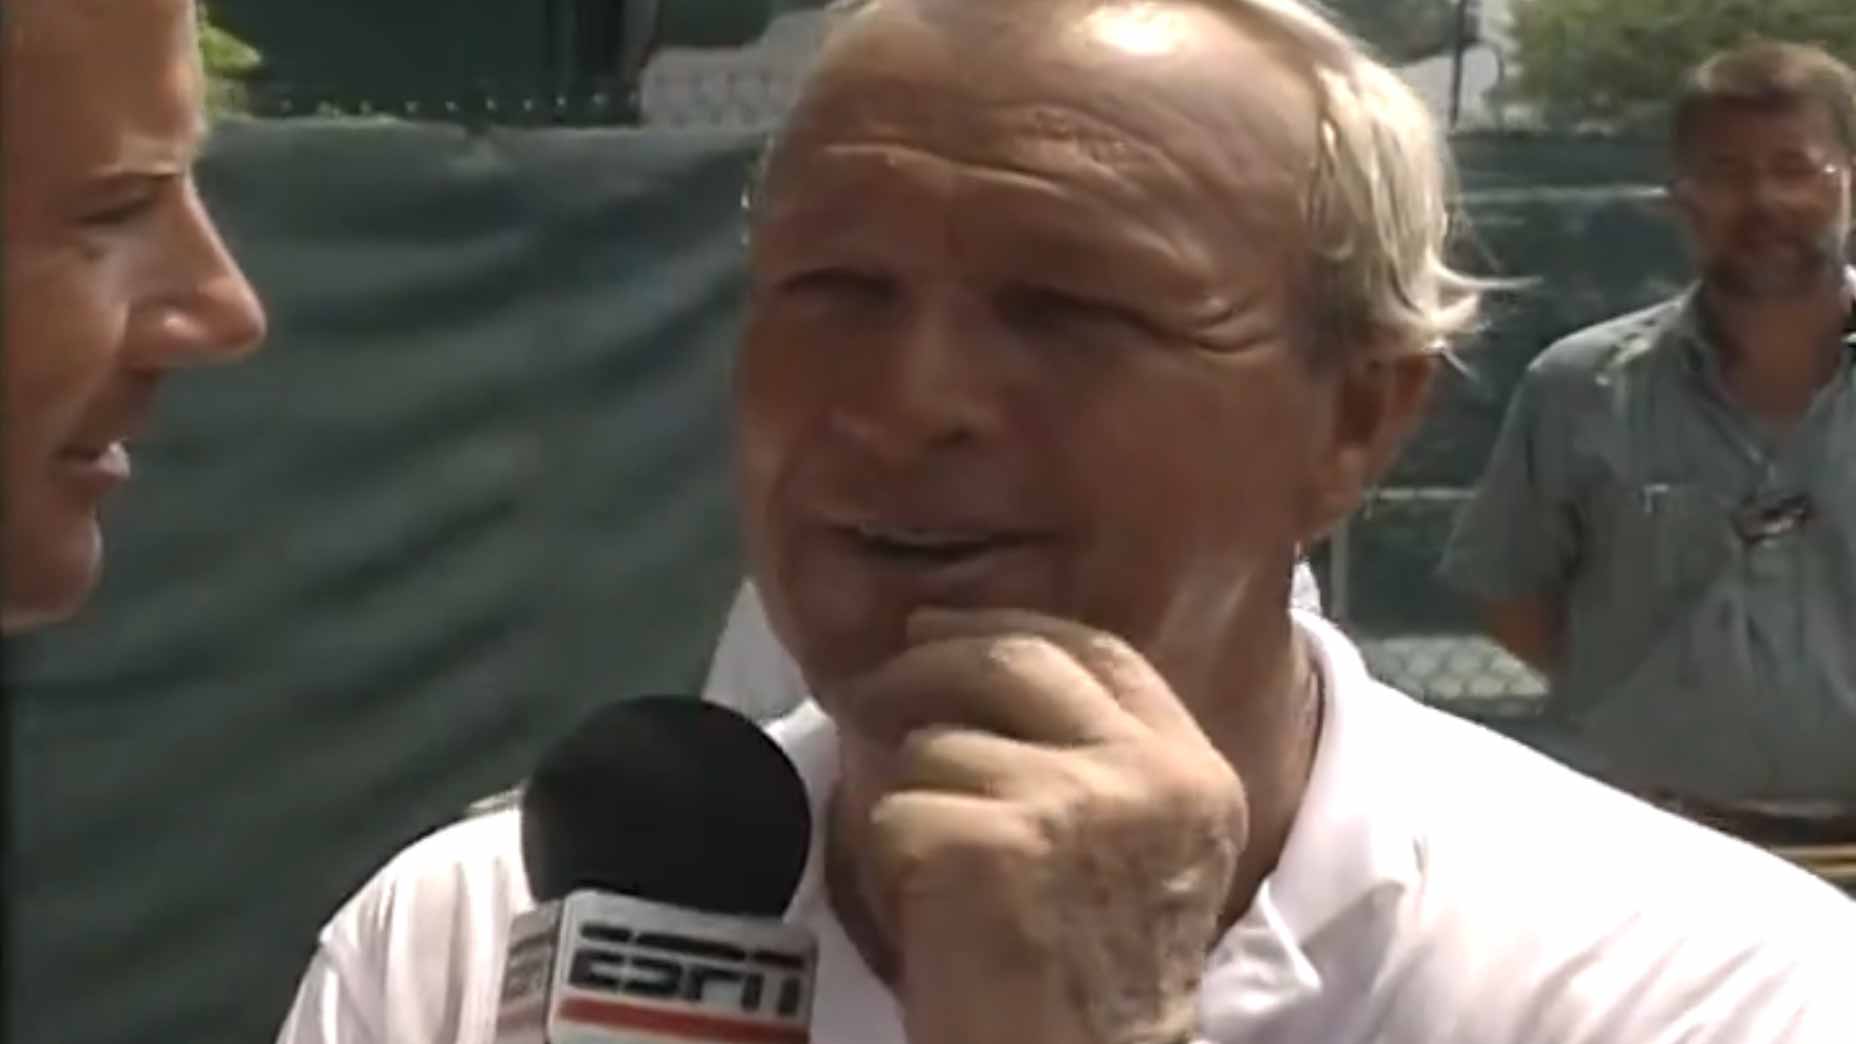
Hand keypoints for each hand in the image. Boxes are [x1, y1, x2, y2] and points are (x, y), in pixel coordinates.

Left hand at [834, 608, 1246, 1043]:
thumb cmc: (1096, 988)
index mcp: (1192, 773)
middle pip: (1013, 661)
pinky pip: (892, 813)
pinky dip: (882, 864)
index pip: (1101, 651)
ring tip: (937, 882)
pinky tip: (922, 920)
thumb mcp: (1141, 856)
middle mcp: (1144, 775)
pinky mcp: (990, 845)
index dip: (1013, 627)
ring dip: (910, 802)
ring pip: (936, 746)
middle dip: (928, 664)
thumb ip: (1095, 761)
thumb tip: (975, 661)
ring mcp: (1069, 803)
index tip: (945, 628)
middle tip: (874, 688)